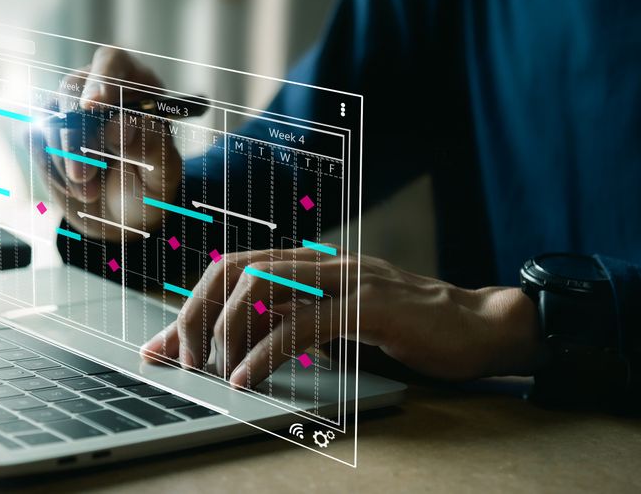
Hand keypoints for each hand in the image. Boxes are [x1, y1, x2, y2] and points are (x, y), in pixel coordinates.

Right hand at [30, 47, 181, 241]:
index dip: (101, 78)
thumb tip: (119, 124)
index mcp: (136, 85)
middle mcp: (97, 87)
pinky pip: (32, 138)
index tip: (92, 106)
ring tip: (89, 192)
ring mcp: (66, 107)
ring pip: (49, 115)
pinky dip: (50, 169)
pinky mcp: (43, 130)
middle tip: (85, 176)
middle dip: (76, 136)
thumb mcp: (164, 172)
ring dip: (65, 159)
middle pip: (72, 88)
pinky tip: (73, 188)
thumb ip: (151, 146)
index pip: (113, 61)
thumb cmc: (148, 188)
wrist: (121, 217)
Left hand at [139, 248, 544, 387]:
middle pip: (232, 270)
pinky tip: (247, 379)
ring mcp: (345, 278)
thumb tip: (236, 347)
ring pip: (260, 286)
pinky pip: (302, 323)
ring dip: (224, 332)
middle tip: (179, 360)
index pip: (230, 272)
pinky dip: (264, 352)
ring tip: (213, 372)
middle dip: (193, 315)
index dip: (188, 308)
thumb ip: (292, 324)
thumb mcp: (337, 323)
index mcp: (308, 265)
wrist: (485, 326)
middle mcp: (320, 263)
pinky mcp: (369, 304)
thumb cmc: (410, 329)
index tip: (159, 349)